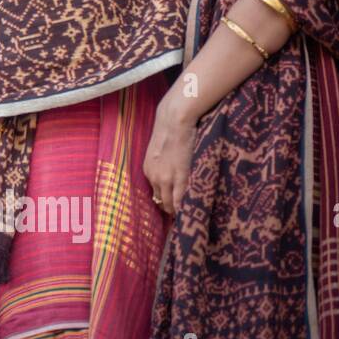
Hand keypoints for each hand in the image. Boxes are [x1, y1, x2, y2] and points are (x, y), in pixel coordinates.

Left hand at [143, 95, 196, 215]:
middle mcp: (154, 177)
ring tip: (186, 217)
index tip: (171, 208)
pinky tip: (190, 213)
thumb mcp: (158, 152)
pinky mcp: (179, 177)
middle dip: (170, 210)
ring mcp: (166, 179)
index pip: (155, 194)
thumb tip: (169, 172)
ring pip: (169, 204)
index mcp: (148, 170)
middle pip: (160, 202)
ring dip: (177, 212)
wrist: (174, 121)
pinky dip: (183, 209)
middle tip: (180, 216)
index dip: (164, 202)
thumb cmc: (169, 132)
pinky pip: (180, 200)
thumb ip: (161, 165)